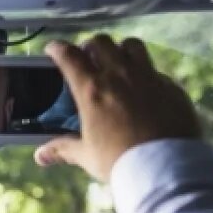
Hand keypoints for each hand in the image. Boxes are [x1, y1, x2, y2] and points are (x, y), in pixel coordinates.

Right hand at [34, 35, 201, 181]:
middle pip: (101, 42)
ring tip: (118, 62)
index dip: (58, 48)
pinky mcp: (171, 87)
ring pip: (132, 45)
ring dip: (121, 49)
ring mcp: (148, 78)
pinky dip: (146, 74)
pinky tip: (144, 89)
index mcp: (93, 91)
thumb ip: (63, 149)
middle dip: (90, 46)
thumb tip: (42, 155)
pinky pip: (156, 70)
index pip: (69, 56)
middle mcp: (120, 76)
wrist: (163, 169)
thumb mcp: (87, 156)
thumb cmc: (121, 162)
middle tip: (87, 57)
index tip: (54, 48)